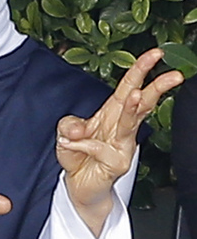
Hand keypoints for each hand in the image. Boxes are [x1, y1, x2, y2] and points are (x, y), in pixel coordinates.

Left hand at [56, 48, 182, 235]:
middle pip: (143, 102)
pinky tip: (71, 143)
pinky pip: (100, 148)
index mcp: (112, 112)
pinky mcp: (117, 162)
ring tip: (136, 96)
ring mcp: (123, 145)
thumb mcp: (66, 132)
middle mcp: (121, 126)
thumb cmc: (78, 155)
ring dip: (132, 108)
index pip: (129, 86)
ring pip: (130, 123)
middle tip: (173, 74)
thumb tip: (75, 130)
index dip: (141, 69)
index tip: (155, 54)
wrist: (79, 185)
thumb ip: (69, 125)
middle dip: (158, 86)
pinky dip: (82, 144)